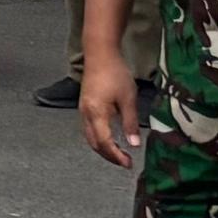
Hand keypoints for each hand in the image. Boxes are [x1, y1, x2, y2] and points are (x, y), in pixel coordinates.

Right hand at [79, 53, 141, 170]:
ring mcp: (83, 109)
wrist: (100, 53)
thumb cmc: (115, 73)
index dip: (116, 156)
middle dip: (109, 155)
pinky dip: (99, 138)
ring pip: (89, 137)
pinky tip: (110, 138)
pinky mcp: (85, 105)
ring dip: (103, 148)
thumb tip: (134, 144)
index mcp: (96, 113)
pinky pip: (88, 128)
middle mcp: (85, 114)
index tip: (129, 163)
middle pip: (94, 143)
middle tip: (125, 162)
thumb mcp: (128, 98)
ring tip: (119, 153)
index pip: (104, 142)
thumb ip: (130, 123)